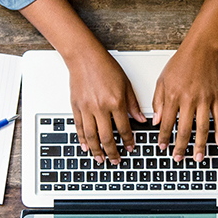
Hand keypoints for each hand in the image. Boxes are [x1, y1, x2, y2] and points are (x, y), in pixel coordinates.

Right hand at [66, 44, 144, 163]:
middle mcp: (100, 107)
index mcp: (115, 102)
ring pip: (91, 136)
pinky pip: (79, 127)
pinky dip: (82, 139)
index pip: (124, 129)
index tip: (130, 148)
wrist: (84, 57)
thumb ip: (133, 104)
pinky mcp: (76, 107)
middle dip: (112, 152)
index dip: (128, 141)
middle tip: (115, 160)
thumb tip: (141, 119)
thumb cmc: (105, 67)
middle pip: (106, 137)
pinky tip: (86, 146)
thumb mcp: (125, 84)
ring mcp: (86, 108)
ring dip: (96, 150)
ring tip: (100, 159)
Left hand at [152, 42, 217, 161]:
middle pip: (184, 130)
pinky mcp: (216, 98)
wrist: (200, 50)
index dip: (163, 137)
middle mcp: (189, 99)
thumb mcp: (161, 80)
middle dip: (180, 147)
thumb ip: (157, 102)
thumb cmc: (180, 63)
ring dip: (200, 145)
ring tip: (198, 157)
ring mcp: (204, 100)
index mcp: (173, 96)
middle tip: (178, 158)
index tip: (162, 147)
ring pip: (202, 128)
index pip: (166, 123)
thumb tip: (156, 121)